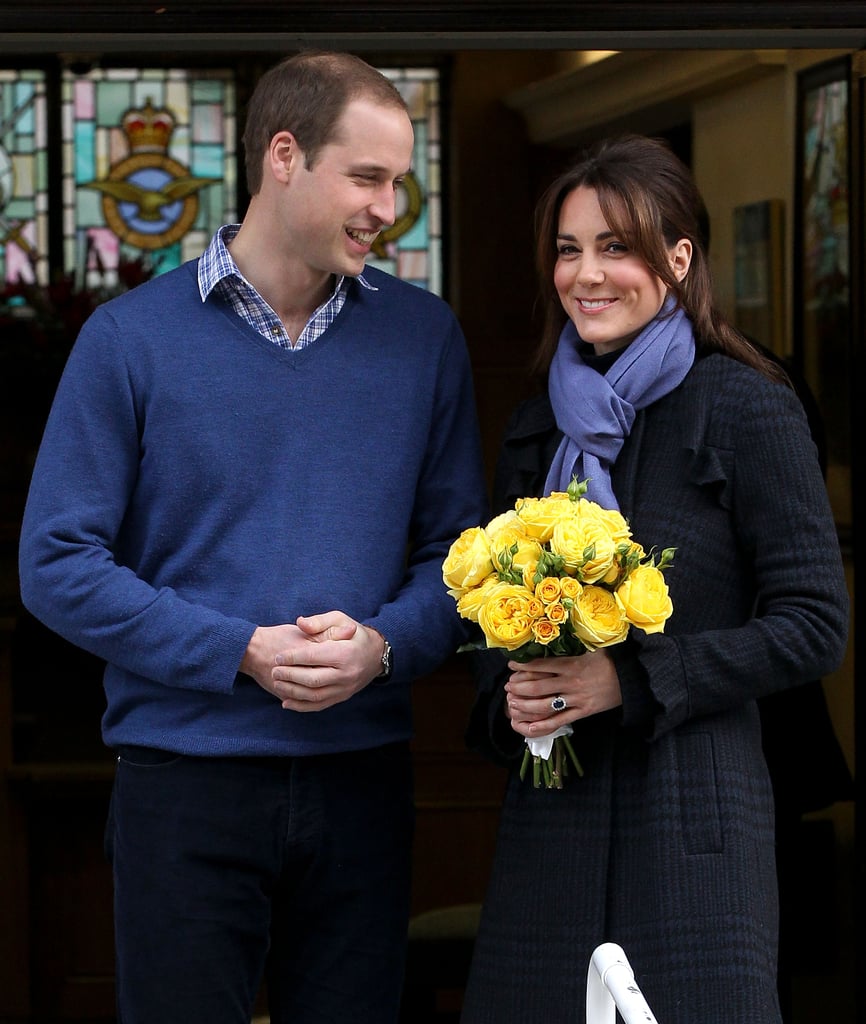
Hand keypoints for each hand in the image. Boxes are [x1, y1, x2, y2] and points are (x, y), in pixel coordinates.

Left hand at [270, 611, 384, 711]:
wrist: (376, 655)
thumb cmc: (353, 635)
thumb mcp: (339, 620)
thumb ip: (318, 621)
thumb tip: (300, 623)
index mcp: (345, 652)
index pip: (314, 657)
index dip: (293, 658)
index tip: (278, 657)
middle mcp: (347, 674)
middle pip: (313, 679)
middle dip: (290, 676)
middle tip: (274, 671)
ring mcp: (345, 688)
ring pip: (315, 696)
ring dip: (292, 692)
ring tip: (277, 684)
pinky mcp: (342, 697)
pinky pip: (320, 706)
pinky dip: (301, 706)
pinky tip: (286, 702)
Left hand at [504, 650, 621, 739]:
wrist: (632, 678)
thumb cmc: (611, 660)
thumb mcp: (592, 647)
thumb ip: (573, 646)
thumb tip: (557, 635)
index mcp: (572, 664)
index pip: (541, 665)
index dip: (523, 666)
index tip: (511, 665)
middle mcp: (571, 682)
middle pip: (538, 686)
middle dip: (519, 687)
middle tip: (507, 687)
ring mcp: (577, 699)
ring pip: (545, 704)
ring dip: (526, 705)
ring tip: (512, 703)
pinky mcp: (583, 712)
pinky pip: (560, 720)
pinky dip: (544, 725)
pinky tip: (529, 726)